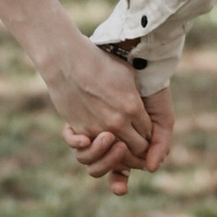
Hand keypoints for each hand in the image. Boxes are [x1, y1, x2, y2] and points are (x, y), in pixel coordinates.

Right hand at [44, 35, 153, 192]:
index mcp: (133, 108)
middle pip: (137, 149)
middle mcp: (117, 123)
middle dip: (139, 147)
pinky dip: (98, 149)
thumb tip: (145, 105)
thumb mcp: (127, 73)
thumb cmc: (99, 61)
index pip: (150, 134)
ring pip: (116, 155)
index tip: (145, 130)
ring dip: (120, 154)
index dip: (149, 134)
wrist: (66, 61)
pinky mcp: (81, 131)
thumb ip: (139, 93)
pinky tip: (100, 140)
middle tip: (135, 139)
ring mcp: (98, 129)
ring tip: (120, 143)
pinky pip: (94, 150)